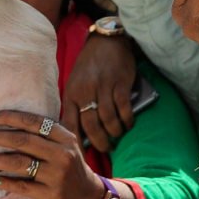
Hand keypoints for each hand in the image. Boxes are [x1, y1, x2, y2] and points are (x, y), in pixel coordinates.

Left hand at [0, 110, 106, 198]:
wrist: (89, 197)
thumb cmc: (69, 167)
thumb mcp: (64, 146)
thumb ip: (44, 135)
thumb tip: (6, 123)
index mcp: (65, 138)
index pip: (34, 122)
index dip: (9, 117)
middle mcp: (63, 154)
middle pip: (23, 141)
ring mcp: (58, 175)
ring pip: (19, 163)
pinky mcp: (52, 194)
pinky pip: (22, 187)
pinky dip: (5, 182)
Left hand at [60, 33, 138, 154]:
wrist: (107, 41)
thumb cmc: (90, 65)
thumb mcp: (75, 83)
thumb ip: (75, 104)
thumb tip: (78, 131)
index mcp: (71, 94)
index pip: (70, 125)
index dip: (75, 144)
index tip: (80, 157)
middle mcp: (85, 92)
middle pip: (91, 126)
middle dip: (99, 142)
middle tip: (105, 149)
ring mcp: (103, 88)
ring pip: (108, 120)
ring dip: (114, 133)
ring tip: (117, 138)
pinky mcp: (120, 84)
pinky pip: (124, 109)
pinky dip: (127, 120)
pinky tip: (128, 124)